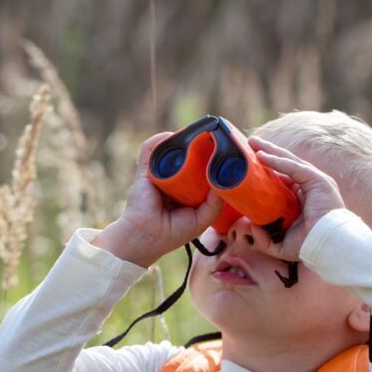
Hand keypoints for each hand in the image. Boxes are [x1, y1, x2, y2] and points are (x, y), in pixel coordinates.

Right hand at [92, 132, 223, 265]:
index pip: (199, 170)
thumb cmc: (172, 232)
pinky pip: (149, 150)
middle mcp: (172, 179)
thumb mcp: (201, 219)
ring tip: (196, 133)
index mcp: (186, 190)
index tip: (224, 151)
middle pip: (187, 156)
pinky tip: (171, 136)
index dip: (210, 160)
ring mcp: (158, 174)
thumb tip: (226, 182)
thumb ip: (215, 203)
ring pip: (170, 150)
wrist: (146, 238)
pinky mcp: (144, 171)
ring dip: (181, 140)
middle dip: (198, 146)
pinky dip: (158, 140)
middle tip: (213, 137)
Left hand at [246, 135, 345, 260]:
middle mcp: (309, 186)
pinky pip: (293, 167)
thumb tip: (252, 228)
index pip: (283, 178)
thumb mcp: (282, 244)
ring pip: (289, 160)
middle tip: (250, 143)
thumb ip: (266, 240)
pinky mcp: (318, 180)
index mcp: (303, 198)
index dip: (268, 169)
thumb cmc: (310, 246)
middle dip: (267, 152)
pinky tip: (262, 156)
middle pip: (285, 164)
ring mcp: (315, 181)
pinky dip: (278, 160)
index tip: (250, 164)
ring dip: (270, 150)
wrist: (328, 246)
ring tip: (253, 142)